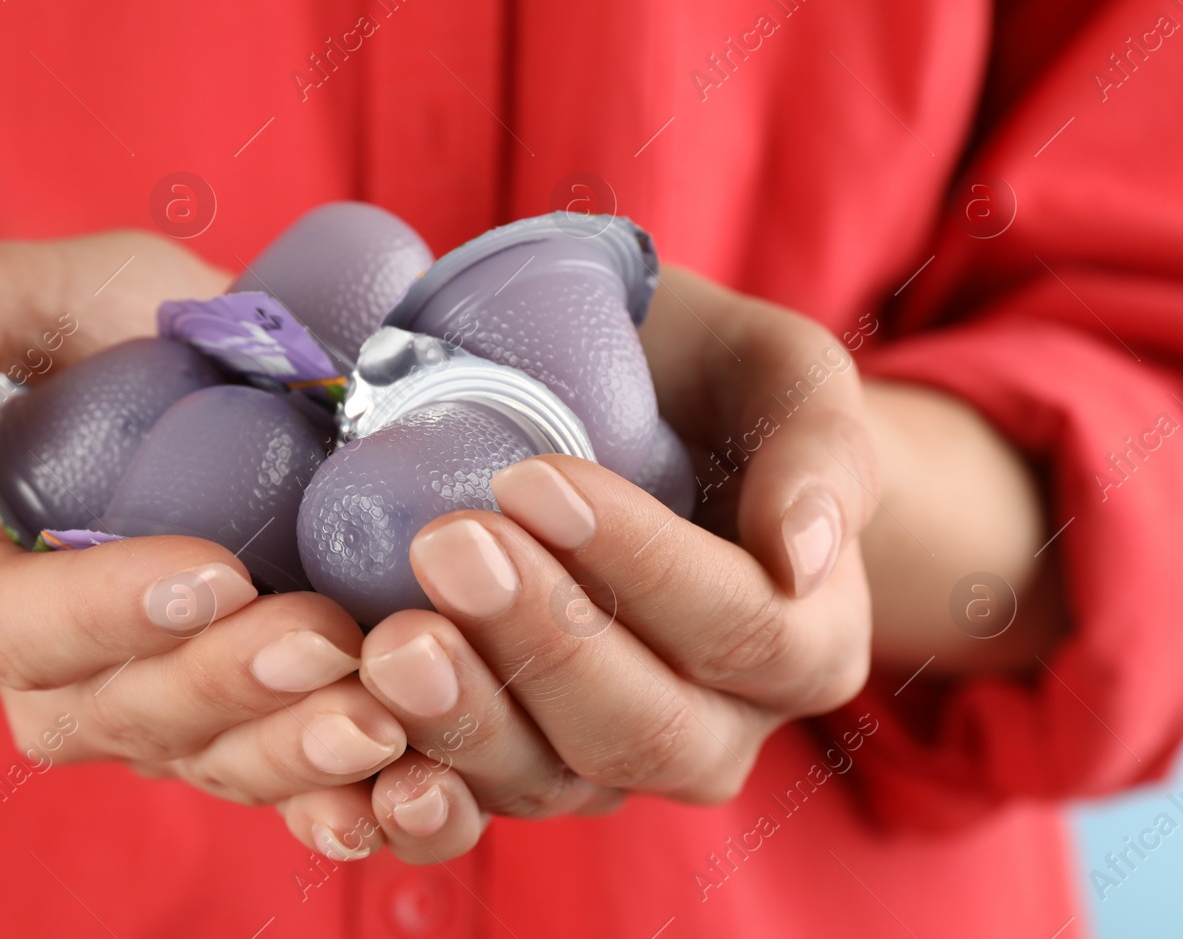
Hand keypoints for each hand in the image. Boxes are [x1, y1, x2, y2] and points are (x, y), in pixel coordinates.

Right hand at [0, 232, 406, 805]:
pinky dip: (344, 791)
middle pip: (124, 714)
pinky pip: (282, 781)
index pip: (11, 628)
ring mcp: (154, 709)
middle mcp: (55, 674)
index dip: (104, 614)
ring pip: (212, 761)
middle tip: (325, 636)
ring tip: (383, 712)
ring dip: (295, 751)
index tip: (214, 570)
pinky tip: (413, 775)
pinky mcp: (242, 723)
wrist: (182, 374)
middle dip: (225, 687)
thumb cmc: (78, 333)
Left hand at [275, 266, 879, 860]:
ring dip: (469, 720)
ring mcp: (612, 761)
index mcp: (807, 642)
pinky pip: (477, 812)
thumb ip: (820, 445)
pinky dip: (420, 801)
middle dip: (542, 643)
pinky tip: (366, 760)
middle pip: (644, 728)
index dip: (642, 566)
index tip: (534, 480)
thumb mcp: (777, 374)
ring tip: (389, 642)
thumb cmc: (705, 385)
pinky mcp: (522, 769)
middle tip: (449, 545)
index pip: (740, 629)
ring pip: (554, 781)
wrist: (633, 419)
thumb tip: (805, 556)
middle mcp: (719, 727)